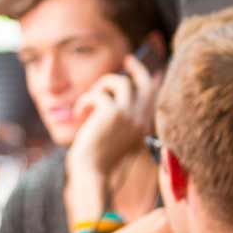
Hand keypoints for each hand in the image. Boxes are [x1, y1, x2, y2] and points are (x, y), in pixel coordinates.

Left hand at [67, 56, 159, 173]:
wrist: (92, 173)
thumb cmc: (98, 158)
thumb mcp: (117, 138)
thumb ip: (123, 119)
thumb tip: (122, 92)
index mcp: (144, 128)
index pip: (153, 97)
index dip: (148, 80)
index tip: (140, 70)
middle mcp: (142, 120)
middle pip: (146, 83)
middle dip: (137, 68)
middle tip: (126, 59)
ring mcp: (130, 115)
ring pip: (121, 82)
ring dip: (102, 86)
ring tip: (90, 100)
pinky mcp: (113, 113)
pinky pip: (98, 95)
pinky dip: (85, 101)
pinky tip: (78, 114)